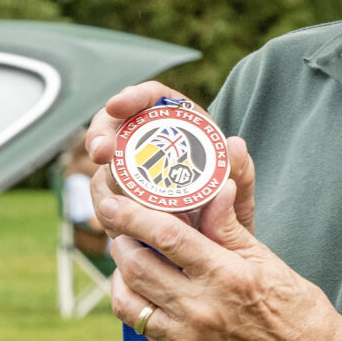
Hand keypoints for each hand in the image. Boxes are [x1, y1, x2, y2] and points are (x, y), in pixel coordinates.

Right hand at [85, 82, 255, 236]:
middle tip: (102, 152)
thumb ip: (240, 172)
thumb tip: (235, 144)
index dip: (131, 97)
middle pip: (114, 125)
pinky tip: (115, 219)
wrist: (214, 243)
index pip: (150, 98)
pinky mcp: (118, 197)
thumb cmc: (228, 210)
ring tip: (111, 193)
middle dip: (101, 134)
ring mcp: (129, 170)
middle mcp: (149, 143)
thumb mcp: (239, 193)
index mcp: (178, 125)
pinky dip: (107, 207)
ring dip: (103, 176)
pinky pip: (104, 198)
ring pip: (103, 165)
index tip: (117, 105)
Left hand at [98, 138, 341, 340]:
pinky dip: (134, 301)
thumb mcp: (268, 261)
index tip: (113, 203)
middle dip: (121, 240)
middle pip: (136, 265)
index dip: (133, 216)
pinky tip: (146, 288)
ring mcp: (185, 339)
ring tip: (130, 256)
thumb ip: (229, 228)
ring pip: (127, 298)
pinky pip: (139, 325)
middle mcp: (200, 310)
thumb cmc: (296, 310)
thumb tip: (215, 188)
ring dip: (121, 273)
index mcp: (226, 277)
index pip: (166, 237)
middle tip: (121, 226)